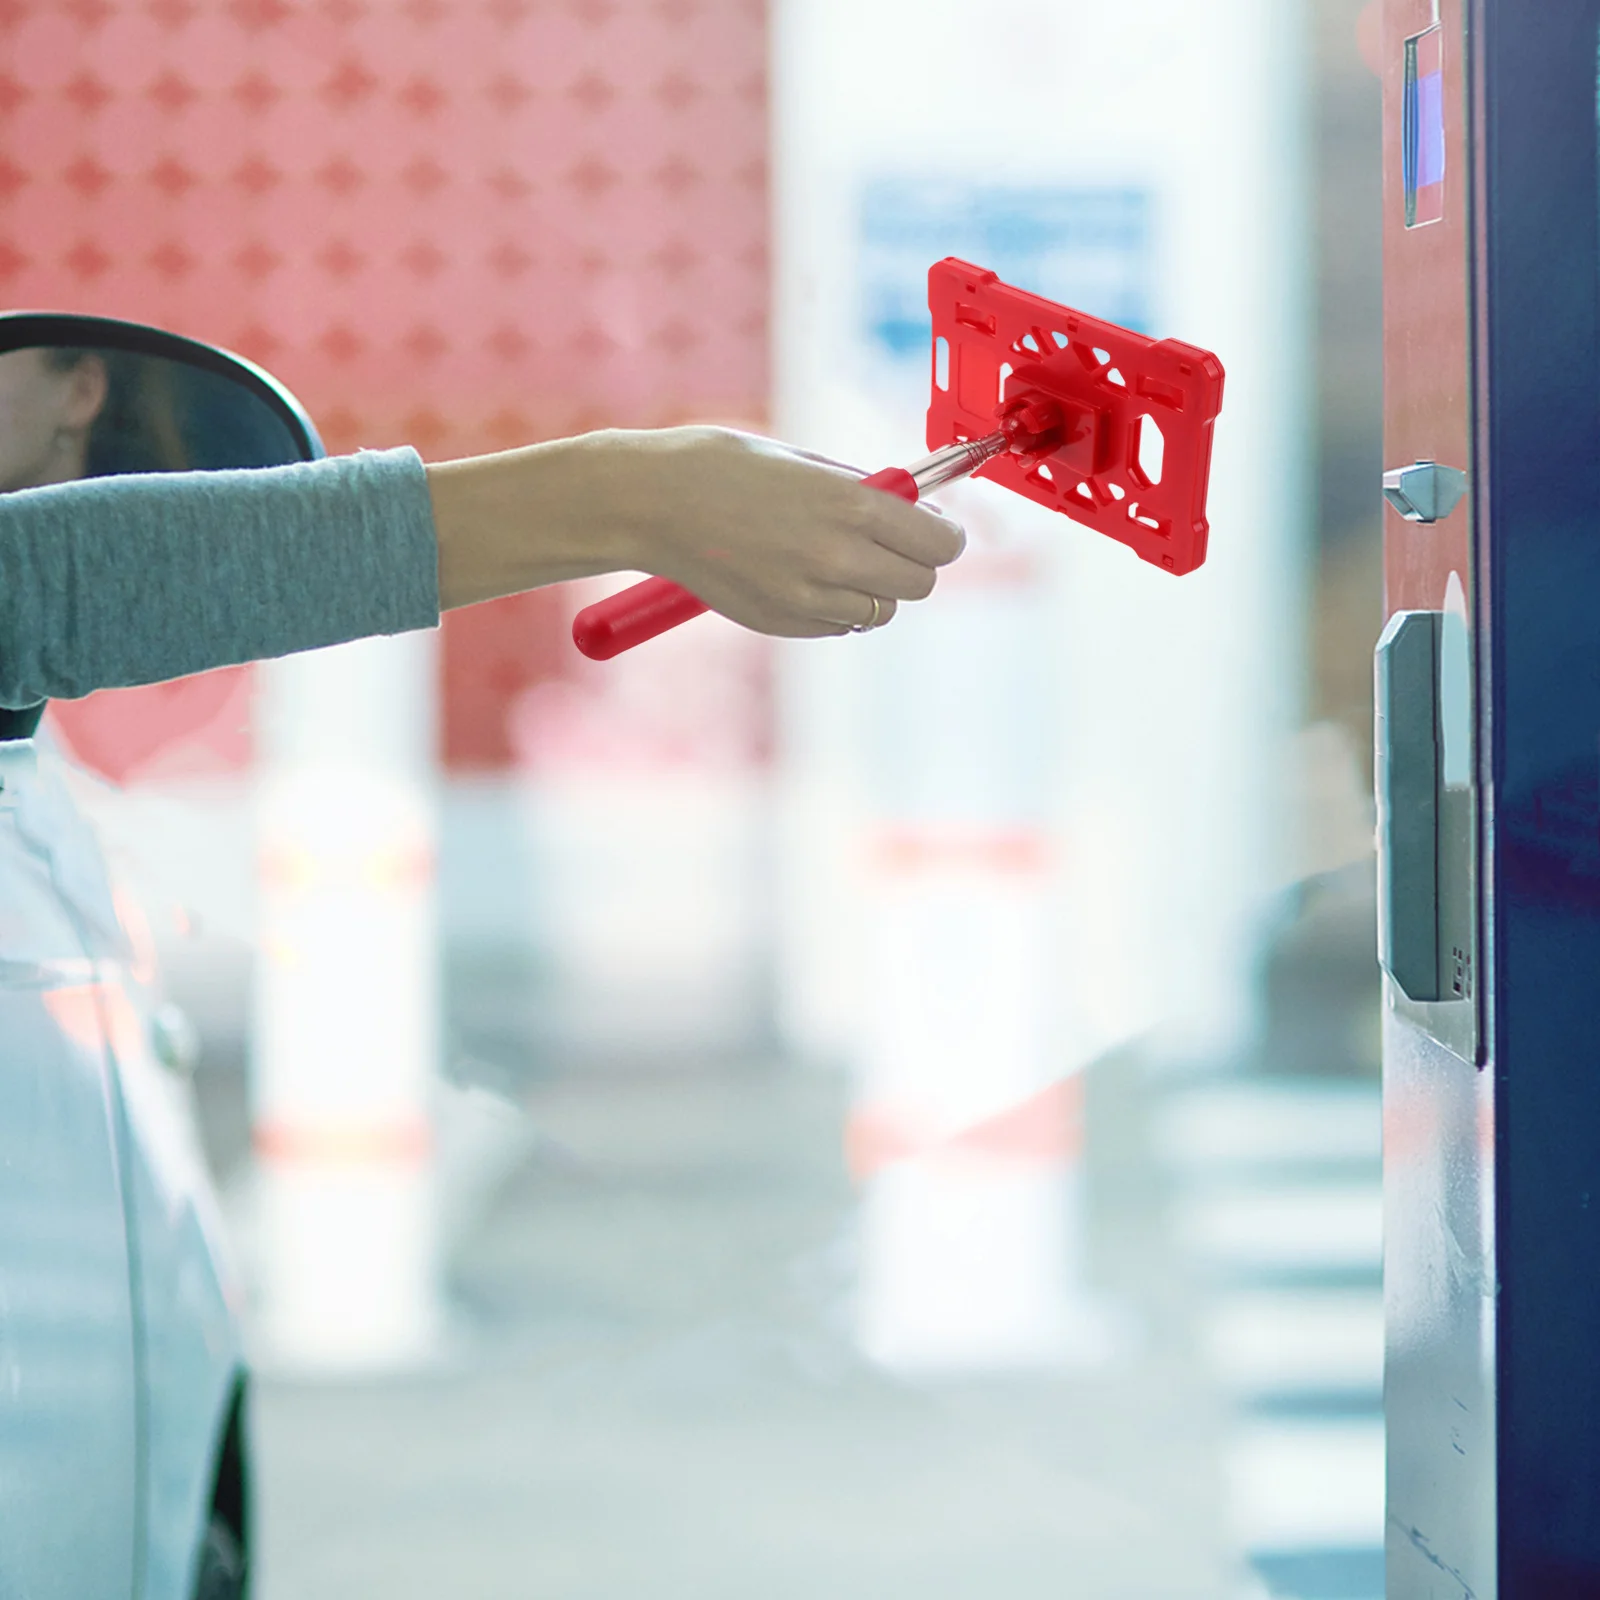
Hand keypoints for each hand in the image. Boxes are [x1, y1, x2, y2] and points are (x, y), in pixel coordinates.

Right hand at [427, 426, 965, 634]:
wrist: (652, 503)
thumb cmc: (725, 468)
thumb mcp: (807, 465)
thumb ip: (864, 493)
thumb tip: (912, 512)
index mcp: (849, 505)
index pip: (940, 543)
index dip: (945, 537)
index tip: (937, 530)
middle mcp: (836, 558)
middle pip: (920, 585)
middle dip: (913, 565)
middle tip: (889, 544)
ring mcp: (808, 598)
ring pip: (881, 611)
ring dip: (873, 590)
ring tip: (834, 558)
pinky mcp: (783, 623)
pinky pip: (839, 625)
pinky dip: (835, 607)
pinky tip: (800, 576)